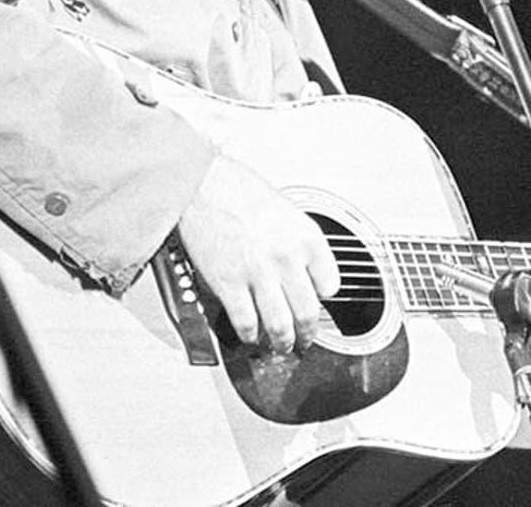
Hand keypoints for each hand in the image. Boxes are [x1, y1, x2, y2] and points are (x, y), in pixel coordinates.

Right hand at [177, 155, 339, 352]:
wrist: (200, 183)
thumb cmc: (236, 188)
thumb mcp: (284, 208)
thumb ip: (295, 240)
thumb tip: (298, 266)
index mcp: (305, 237)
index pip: (330, 283)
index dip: (323, 299)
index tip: (318, 305)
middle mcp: (287, 258)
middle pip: (308, 312)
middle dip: (308, 333)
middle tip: (305, 339)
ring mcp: (258, 274)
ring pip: (280, 326)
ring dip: (282, 342)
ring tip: (280, 346)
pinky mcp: (229, 284)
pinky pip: (246, 323)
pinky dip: (250, 335)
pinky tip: (250, 336)